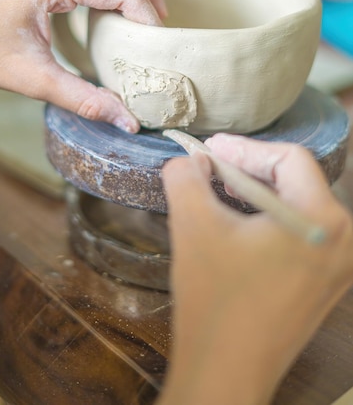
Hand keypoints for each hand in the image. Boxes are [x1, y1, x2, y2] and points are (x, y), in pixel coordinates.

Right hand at [159, 134, 352, 404]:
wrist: (225, 375)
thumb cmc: (214, 298)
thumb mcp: (193, 224)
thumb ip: (187, 176)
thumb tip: (190, 158)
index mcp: (323, 219)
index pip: (290, 159)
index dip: (246, 148)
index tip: (211, 149)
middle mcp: (344, 241)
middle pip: (298, 181)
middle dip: (250, 169)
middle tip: (212, 168)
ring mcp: (338, 267)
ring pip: (297, 206)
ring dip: (258, 194)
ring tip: (220, 193)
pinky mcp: (325, 286)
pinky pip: (300, 234)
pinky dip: (269, 220)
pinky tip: (238, 225)